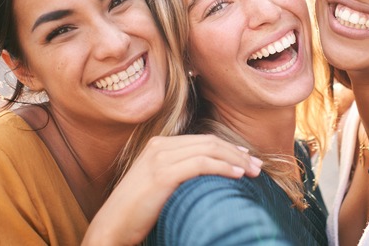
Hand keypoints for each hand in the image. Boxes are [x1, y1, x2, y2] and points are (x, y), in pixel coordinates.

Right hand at [83, 134, 261, 244]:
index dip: (228, 147)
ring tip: (253, 172)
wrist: (111, 227)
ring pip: (209, 150)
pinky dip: (222, 167)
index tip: (246, 157)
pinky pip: (201, 164)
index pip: (202, 140)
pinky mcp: (163, 174)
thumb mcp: (157, 184)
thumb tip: (208, 175)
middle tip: (257, 166)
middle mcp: (159, 146)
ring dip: (235, 160)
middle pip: (209, 142)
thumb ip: (178, 173)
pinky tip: (236, 175)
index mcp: (158, 145)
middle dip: (237, 153)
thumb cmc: (135, 212)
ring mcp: (160, 158)